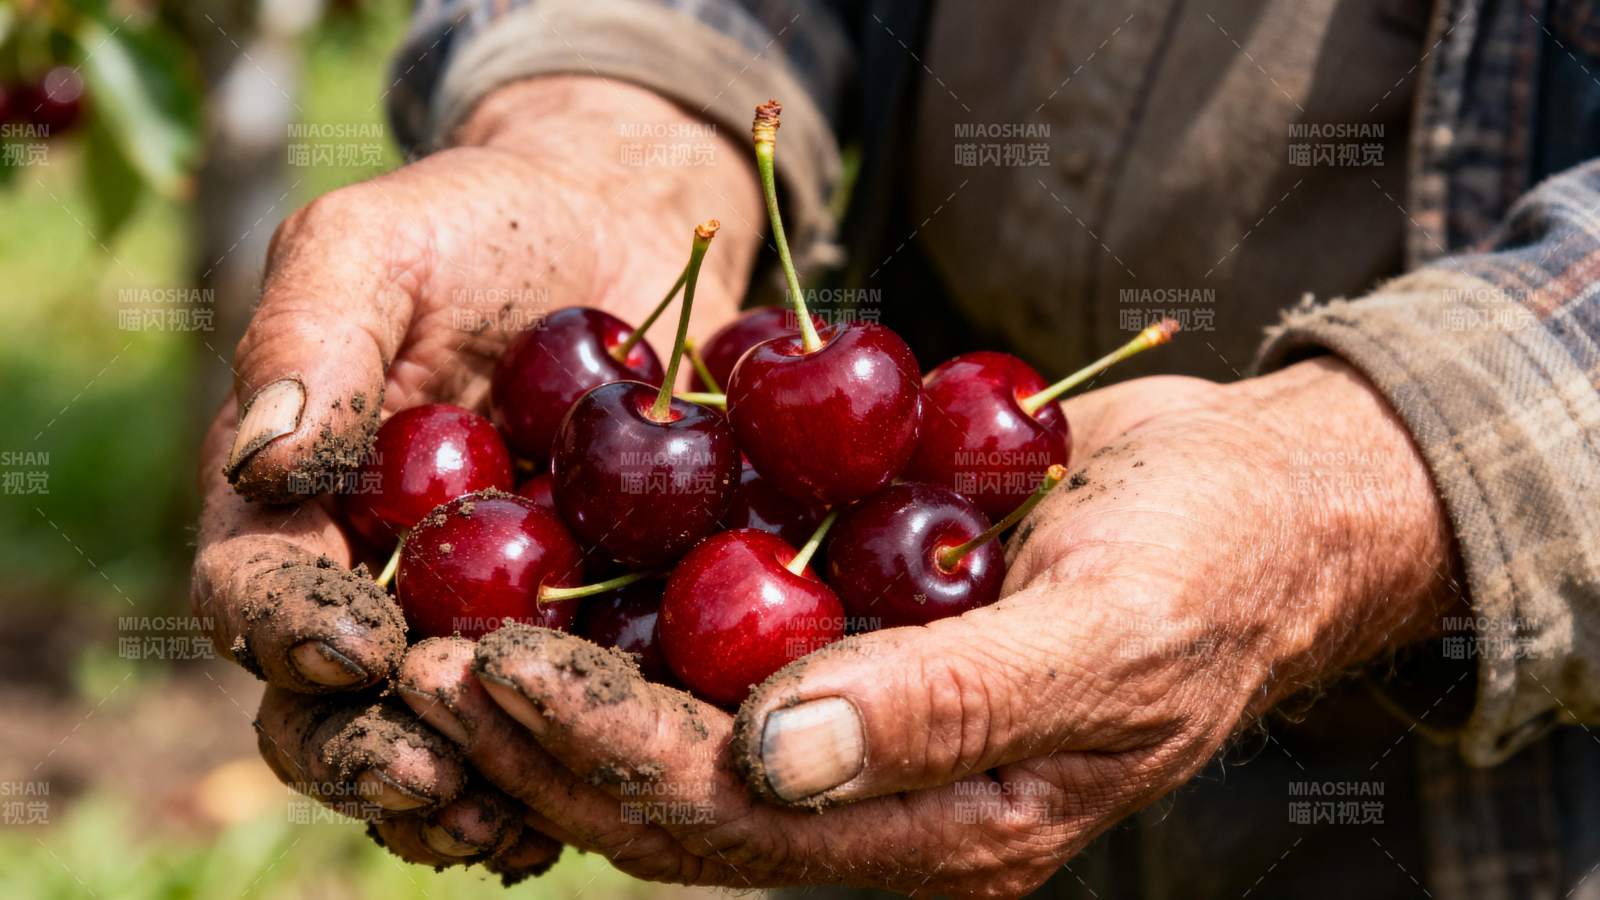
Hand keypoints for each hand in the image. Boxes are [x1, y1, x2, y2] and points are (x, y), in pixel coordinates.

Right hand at [188, 76, 760, 870]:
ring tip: (512, 821)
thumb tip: (261, 461)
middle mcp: (375, 582)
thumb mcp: (381, 242)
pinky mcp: (581, 632)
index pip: (254, 589)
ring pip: (448, 740)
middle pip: (335, 705)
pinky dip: (571, 768)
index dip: (286, 631)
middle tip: (427, 775)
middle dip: (371, 752)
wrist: (620, 233)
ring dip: (470, 792)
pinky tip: (607, 791)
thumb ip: (312, 335)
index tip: (354, 645)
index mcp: (298, 502)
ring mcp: (479, 619)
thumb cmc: (482, 227)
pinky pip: (564, 720)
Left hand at [395, 357, 1461, 895]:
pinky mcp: (866, 654)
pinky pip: (731, 665)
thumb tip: (778, 762)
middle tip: (427, 661)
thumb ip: (953, 709)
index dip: (603, 755)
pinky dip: (640, 633)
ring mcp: (875, 736)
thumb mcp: (1107, 635)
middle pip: (683, 799)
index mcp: (949, 830)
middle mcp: (891, 805)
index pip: (735, 821)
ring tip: (454, 630)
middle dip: (551, 737)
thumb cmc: (1209, 564)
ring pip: (687, 742)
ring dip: (572, 691)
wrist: (1266, 505)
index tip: (490, 674)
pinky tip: (561, 578)